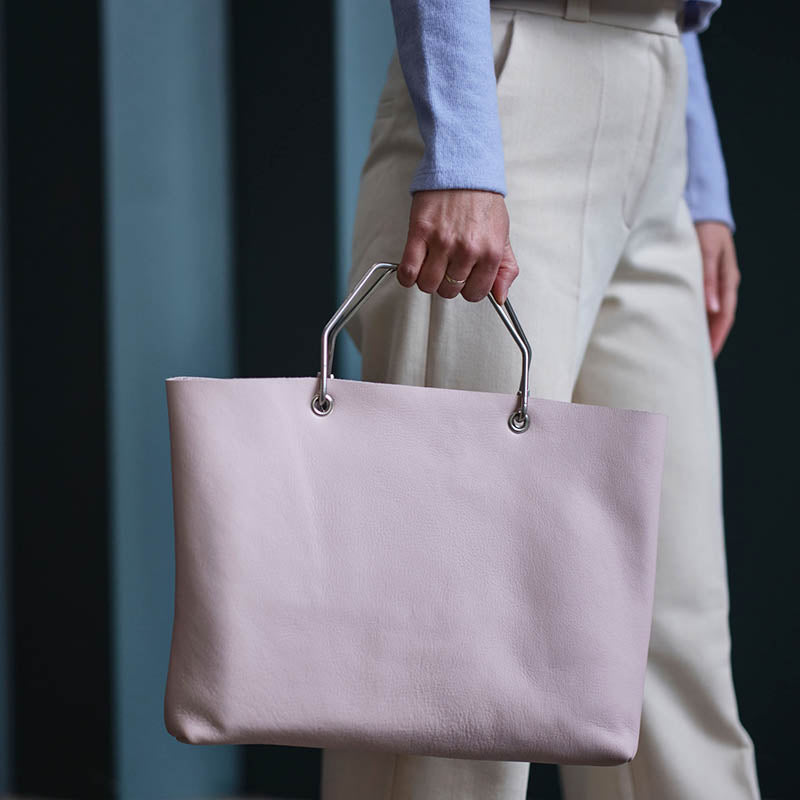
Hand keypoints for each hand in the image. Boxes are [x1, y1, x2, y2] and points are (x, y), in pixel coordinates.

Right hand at [396, 189, 519, 304]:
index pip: (474, 294)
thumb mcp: (503, 236)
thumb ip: (505, 269)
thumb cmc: (482, 201)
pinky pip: (409, 270)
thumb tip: (501, 297)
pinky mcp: (420, 233)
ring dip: (427, 280)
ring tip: (431, 265)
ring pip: (428, 284)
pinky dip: (407, 276)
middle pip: (449, 290)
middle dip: (447, 283)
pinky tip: (413, 267)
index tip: (464, 279)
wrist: (463, 168)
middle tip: (447, 268)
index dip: (467, 289)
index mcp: (490, 252)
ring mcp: (442, 242)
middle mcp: (467, 249)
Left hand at [696, 221, 740, 358]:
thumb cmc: (704, 229)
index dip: (716, 337)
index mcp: (728, 281)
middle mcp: (721, 285)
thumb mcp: (707, 251)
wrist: (701, 209)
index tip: (707, 356)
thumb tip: (711, 308)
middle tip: (694, 361)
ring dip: (699, 330)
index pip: (724, 317)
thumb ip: (708, 278)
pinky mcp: (699, 279)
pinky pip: (697, 303)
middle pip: (717, 319)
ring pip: (707, 313)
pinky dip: (691, 316)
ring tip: (685, 348)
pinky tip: (680, 325)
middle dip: (708, 340)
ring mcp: (712, 282)